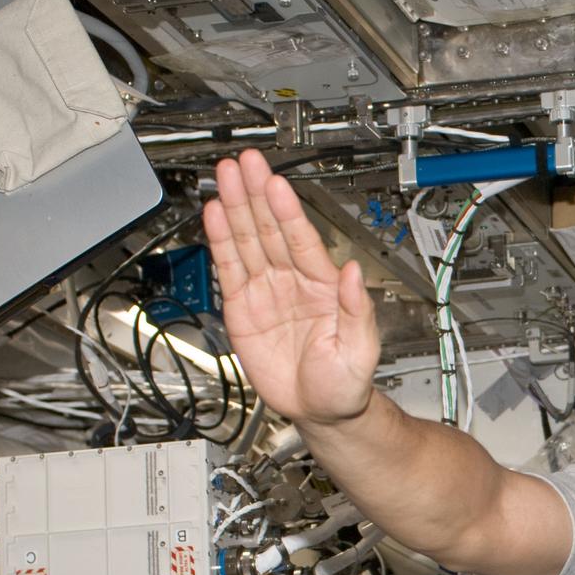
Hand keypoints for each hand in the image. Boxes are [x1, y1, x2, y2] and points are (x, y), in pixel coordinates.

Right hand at [202, 149, 380, 424]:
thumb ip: (356, 309)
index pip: (302, 240)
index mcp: (324, 287)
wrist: (321, 411)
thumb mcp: (360, 349)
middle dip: (255, 195)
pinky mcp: (243, 308)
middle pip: (270, 230)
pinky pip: (231, 269)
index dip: (287, 212)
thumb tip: (353, 272)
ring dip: (235, 208)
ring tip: (225, 176)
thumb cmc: (346, 382)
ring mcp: (267, 291)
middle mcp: (293, 282)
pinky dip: (221, 242)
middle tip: (244, 163)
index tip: (276, 184)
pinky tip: (214, 215)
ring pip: (248, 241)